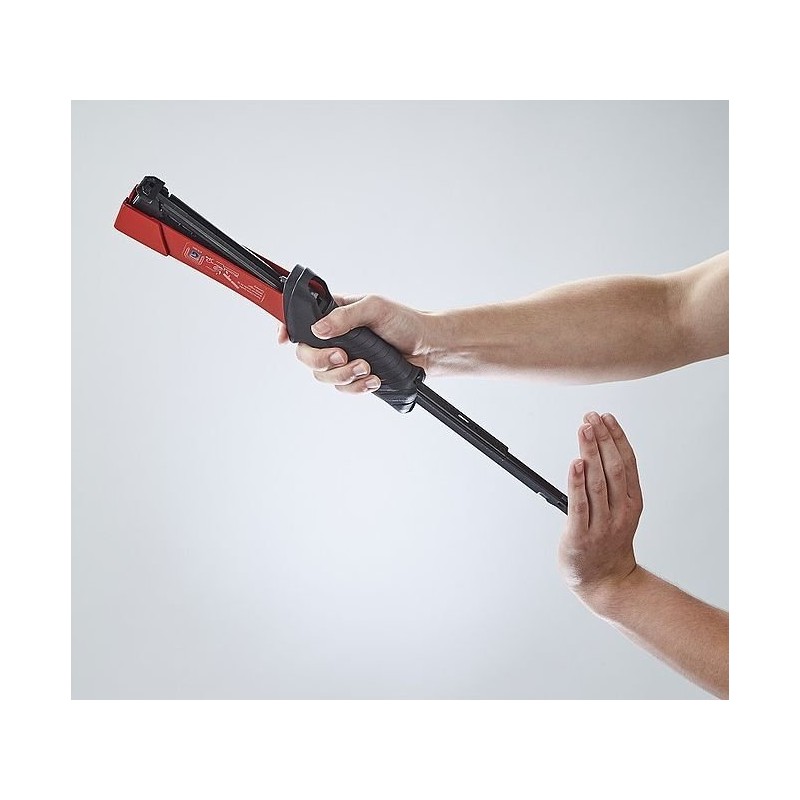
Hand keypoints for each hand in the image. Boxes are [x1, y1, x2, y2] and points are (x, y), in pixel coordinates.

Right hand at [277, 294, 433, 393]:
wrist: (427, 348)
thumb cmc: (404, 321)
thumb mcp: (374, 308)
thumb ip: (344, 316)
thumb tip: (318, 328)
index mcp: (334, 313)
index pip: (301, 319)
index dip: (286, 328)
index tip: (282, 339)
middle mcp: (334, 337)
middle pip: (306, 354)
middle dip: (322, 360)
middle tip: (343, 356)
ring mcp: (344, 358)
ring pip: (323, 375)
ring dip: (344, 374)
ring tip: (367, 366)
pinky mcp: (355, 376)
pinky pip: (342, 388)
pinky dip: (357, 386)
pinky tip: (374, 378)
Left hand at [558, 412, 643, 613]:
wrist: (606, 581)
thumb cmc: (609, 542)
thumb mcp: (622, 511)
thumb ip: (613, 484)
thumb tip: (597, 447)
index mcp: (632, 502)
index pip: (626, 462)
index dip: (616, 437)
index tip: (606, 417)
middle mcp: (620, 511)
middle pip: (612, 468)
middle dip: (602, 439)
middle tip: (591, 418)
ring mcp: (601, 524)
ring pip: (597, 482)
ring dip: (590, 452)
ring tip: (584, 430)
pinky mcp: (581, 536)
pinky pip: (579, 505)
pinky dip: (577, 483)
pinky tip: (575, 463)